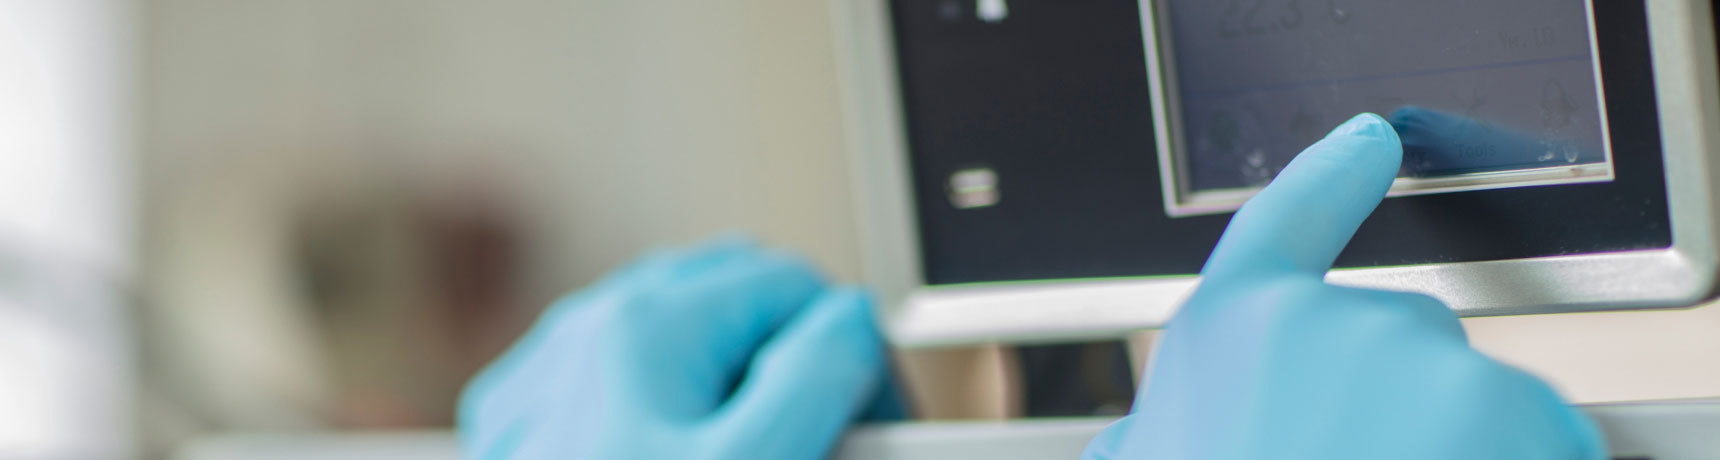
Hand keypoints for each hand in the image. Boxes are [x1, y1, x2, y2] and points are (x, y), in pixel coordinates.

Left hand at [458, 238, 894, 458]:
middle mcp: (587, 333)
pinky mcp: (525, 426)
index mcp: (649, 327)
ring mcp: (550, 377)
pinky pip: (613, 378)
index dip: (848, 353)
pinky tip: (680, 454)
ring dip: (729, 374)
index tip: (869, 424)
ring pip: (671, 332)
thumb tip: (849, 319)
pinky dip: (664, 401)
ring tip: (758, 447)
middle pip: (728, 295)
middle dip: (788, 352)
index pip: (792, 287)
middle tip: (823, 433)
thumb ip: (817, 376)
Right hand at [1083, 114, 1604, 458]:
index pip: (1285, 222)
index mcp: (1228, 334)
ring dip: (1456, 449)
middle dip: (1392, 403)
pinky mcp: (1512, 410)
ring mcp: (1423, 360)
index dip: (1331, 178)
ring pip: (1470, 394)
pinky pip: (1537, 437)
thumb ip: (1147, 442)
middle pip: (1397, 335)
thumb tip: (1129, 445)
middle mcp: (1325, 324)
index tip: (1372, 144)